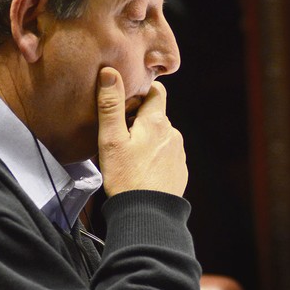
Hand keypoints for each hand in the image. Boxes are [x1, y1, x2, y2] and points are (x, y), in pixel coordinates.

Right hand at [96, 66, 187, 196]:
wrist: (148, 215)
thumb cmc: (126, 177)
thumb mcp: (111, 140)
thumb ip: (110, 106)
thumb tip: (110, 73)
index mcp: (157, 122)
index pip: (157, 91)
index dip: (142, 91)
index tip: (126, 100)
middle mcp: (172, 133)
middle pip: (157, 115)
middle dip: (140, 118)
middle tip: (119, 132)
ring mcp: (178, 153)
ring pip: (161, 136)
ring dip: (147, 139)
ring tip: (127, 154)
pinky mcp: (179, 171)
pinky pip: (166, 156)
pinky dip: (154, 157)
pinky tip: (139, 169)